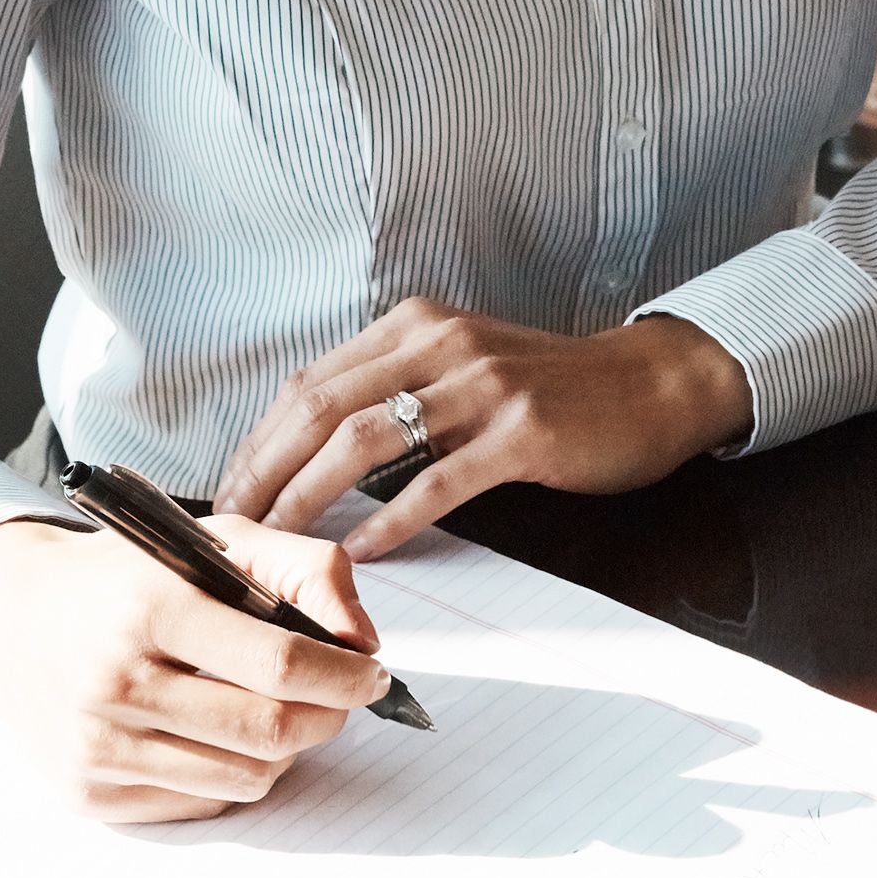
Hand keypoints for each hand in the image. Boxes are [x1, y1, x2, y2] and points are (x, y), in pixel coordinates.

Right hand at [0, 514, 391, 820]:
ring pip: (245, 778)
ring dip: (286, 751)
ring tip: (279, 712)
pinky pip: (202, 802)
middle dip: (328, 718)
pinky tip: (219, 734)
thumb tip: (362, 640)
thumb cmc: (124, 578)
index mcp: (149, 606)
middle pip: (268, 732)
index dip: (345, 676)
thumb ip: (303, 568)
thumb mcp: (210, 540)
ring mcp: (97, 746)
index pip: (279, 663)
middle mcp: (115, 680)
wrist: (7, 620)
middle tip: (340, 698)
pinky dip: (233, 773)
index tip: (373, 674)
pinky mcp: (88, 793)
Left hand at [213, 302, 755, 557]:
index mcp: (414, 326)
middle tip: (232, 526)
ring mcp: (480, 384)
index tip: (229, 491)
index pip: (310, 383)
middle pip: (321, 407)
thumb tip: (307, 446)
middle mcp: (439, 343)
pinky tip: (362, 552)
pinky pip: (438, 481)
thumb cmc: (548, 388)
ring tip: (277, 542)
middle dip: (266, 471)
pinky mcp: (520, 431)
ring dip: (309, 496)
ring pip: (366, 439)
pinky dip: (391, 519)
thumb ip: (393, 391)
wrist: (647, 385)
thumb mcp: (458, 367)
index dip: (259, 440)